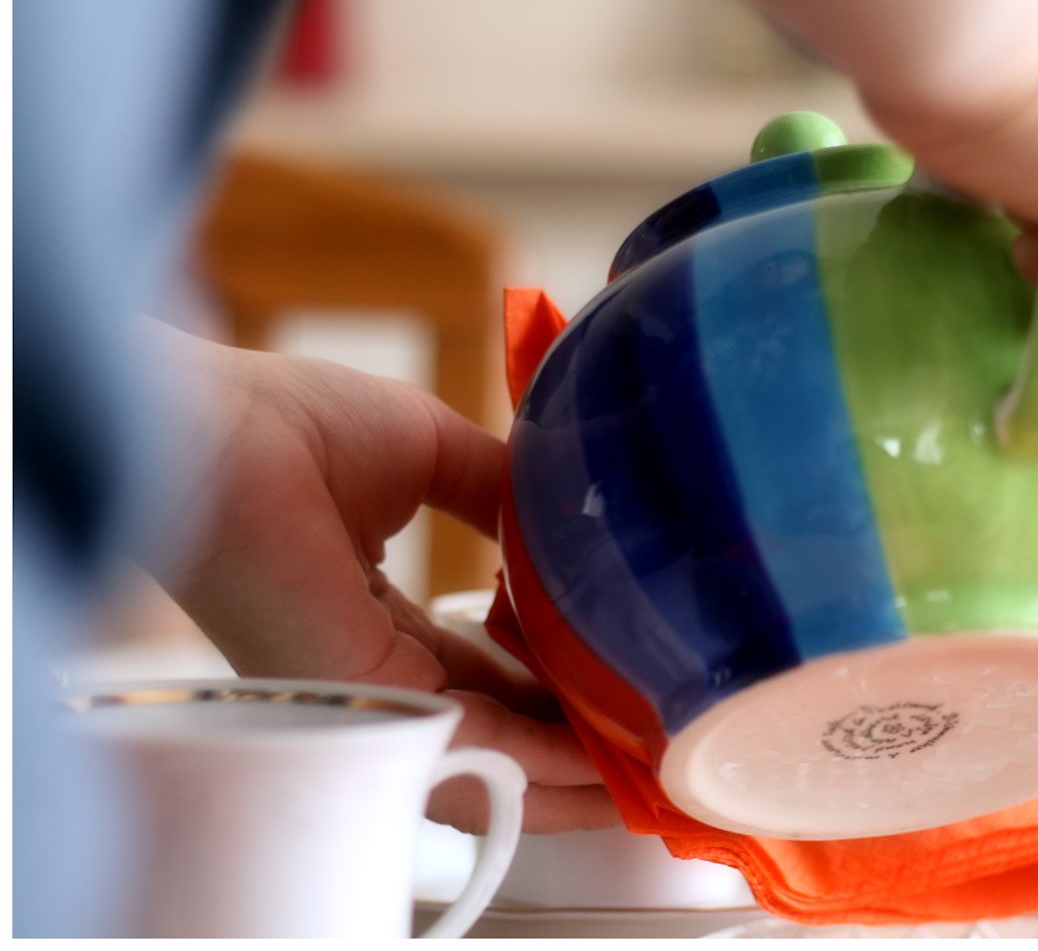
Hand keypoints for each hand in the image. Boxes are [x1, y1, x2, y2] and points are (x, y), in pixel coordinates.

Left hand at [151, 324, 619, 833]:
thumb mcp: (433, 450)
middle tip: (646, 751)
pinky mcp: (364, 702)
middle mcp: (369, 669)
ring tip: (643, 776)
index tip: (613, 684)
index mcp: (373, 610)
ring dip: (567, 776)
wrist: (226, 430)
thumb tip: (567, 509)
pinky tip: (598, 763)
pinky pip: (470, 747)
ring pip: (483, 759)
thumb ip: (501, 492)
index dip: (548, 685)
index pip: (477, 670)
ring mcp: (364, 696)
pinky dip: (540, 762)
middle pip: (486, 728)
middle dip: (569, 747)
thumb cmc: (296, 426)